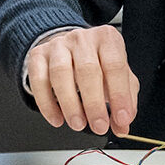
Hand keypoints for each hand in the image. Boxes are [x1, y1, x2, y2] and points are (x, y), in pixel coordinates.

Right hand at [24, 25, 138, 137]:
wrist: (71, 48)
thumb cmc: (99, 64)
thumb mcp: (120, 77)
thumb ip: (126, 101)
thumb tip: (123, 125)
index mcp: (107, 39)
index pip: (115, 66)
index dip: (119, 95)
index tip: (121, 118)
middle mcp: (82, 39)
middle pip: (87, 70)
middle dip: (94, 104)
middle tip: (99, 126)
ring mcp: (58, 45)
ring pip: (60, 73)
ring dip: (70, 104)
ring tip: (78, 124)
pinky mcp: (38, 55)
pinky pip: (39, 80)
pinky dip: (46, 104)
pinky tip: (57, 118)